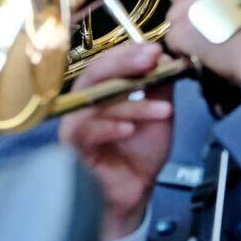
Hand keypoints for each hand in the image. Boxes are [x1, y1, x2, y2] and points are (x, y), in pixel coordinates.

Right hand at [58, 42, 173, 240]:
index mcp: (101, 90)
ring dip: (132, 105)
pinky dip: (108, 128)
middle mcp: (84, 103)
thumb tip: (168, 57)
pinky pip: (85, 132)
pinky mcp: (73, 147)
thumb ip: (159, 84)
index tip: (155, 50)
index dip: (129, 52)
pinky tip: (128, 129)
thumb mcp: (158, 111)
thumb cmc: (139, 152)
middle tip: (150, 61)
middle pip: (93, 74)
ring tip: (162, 110)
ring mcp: (76, 124)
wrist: (135, 190)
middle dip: (123, 65)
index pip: (108, 62)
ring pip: (96, 104)